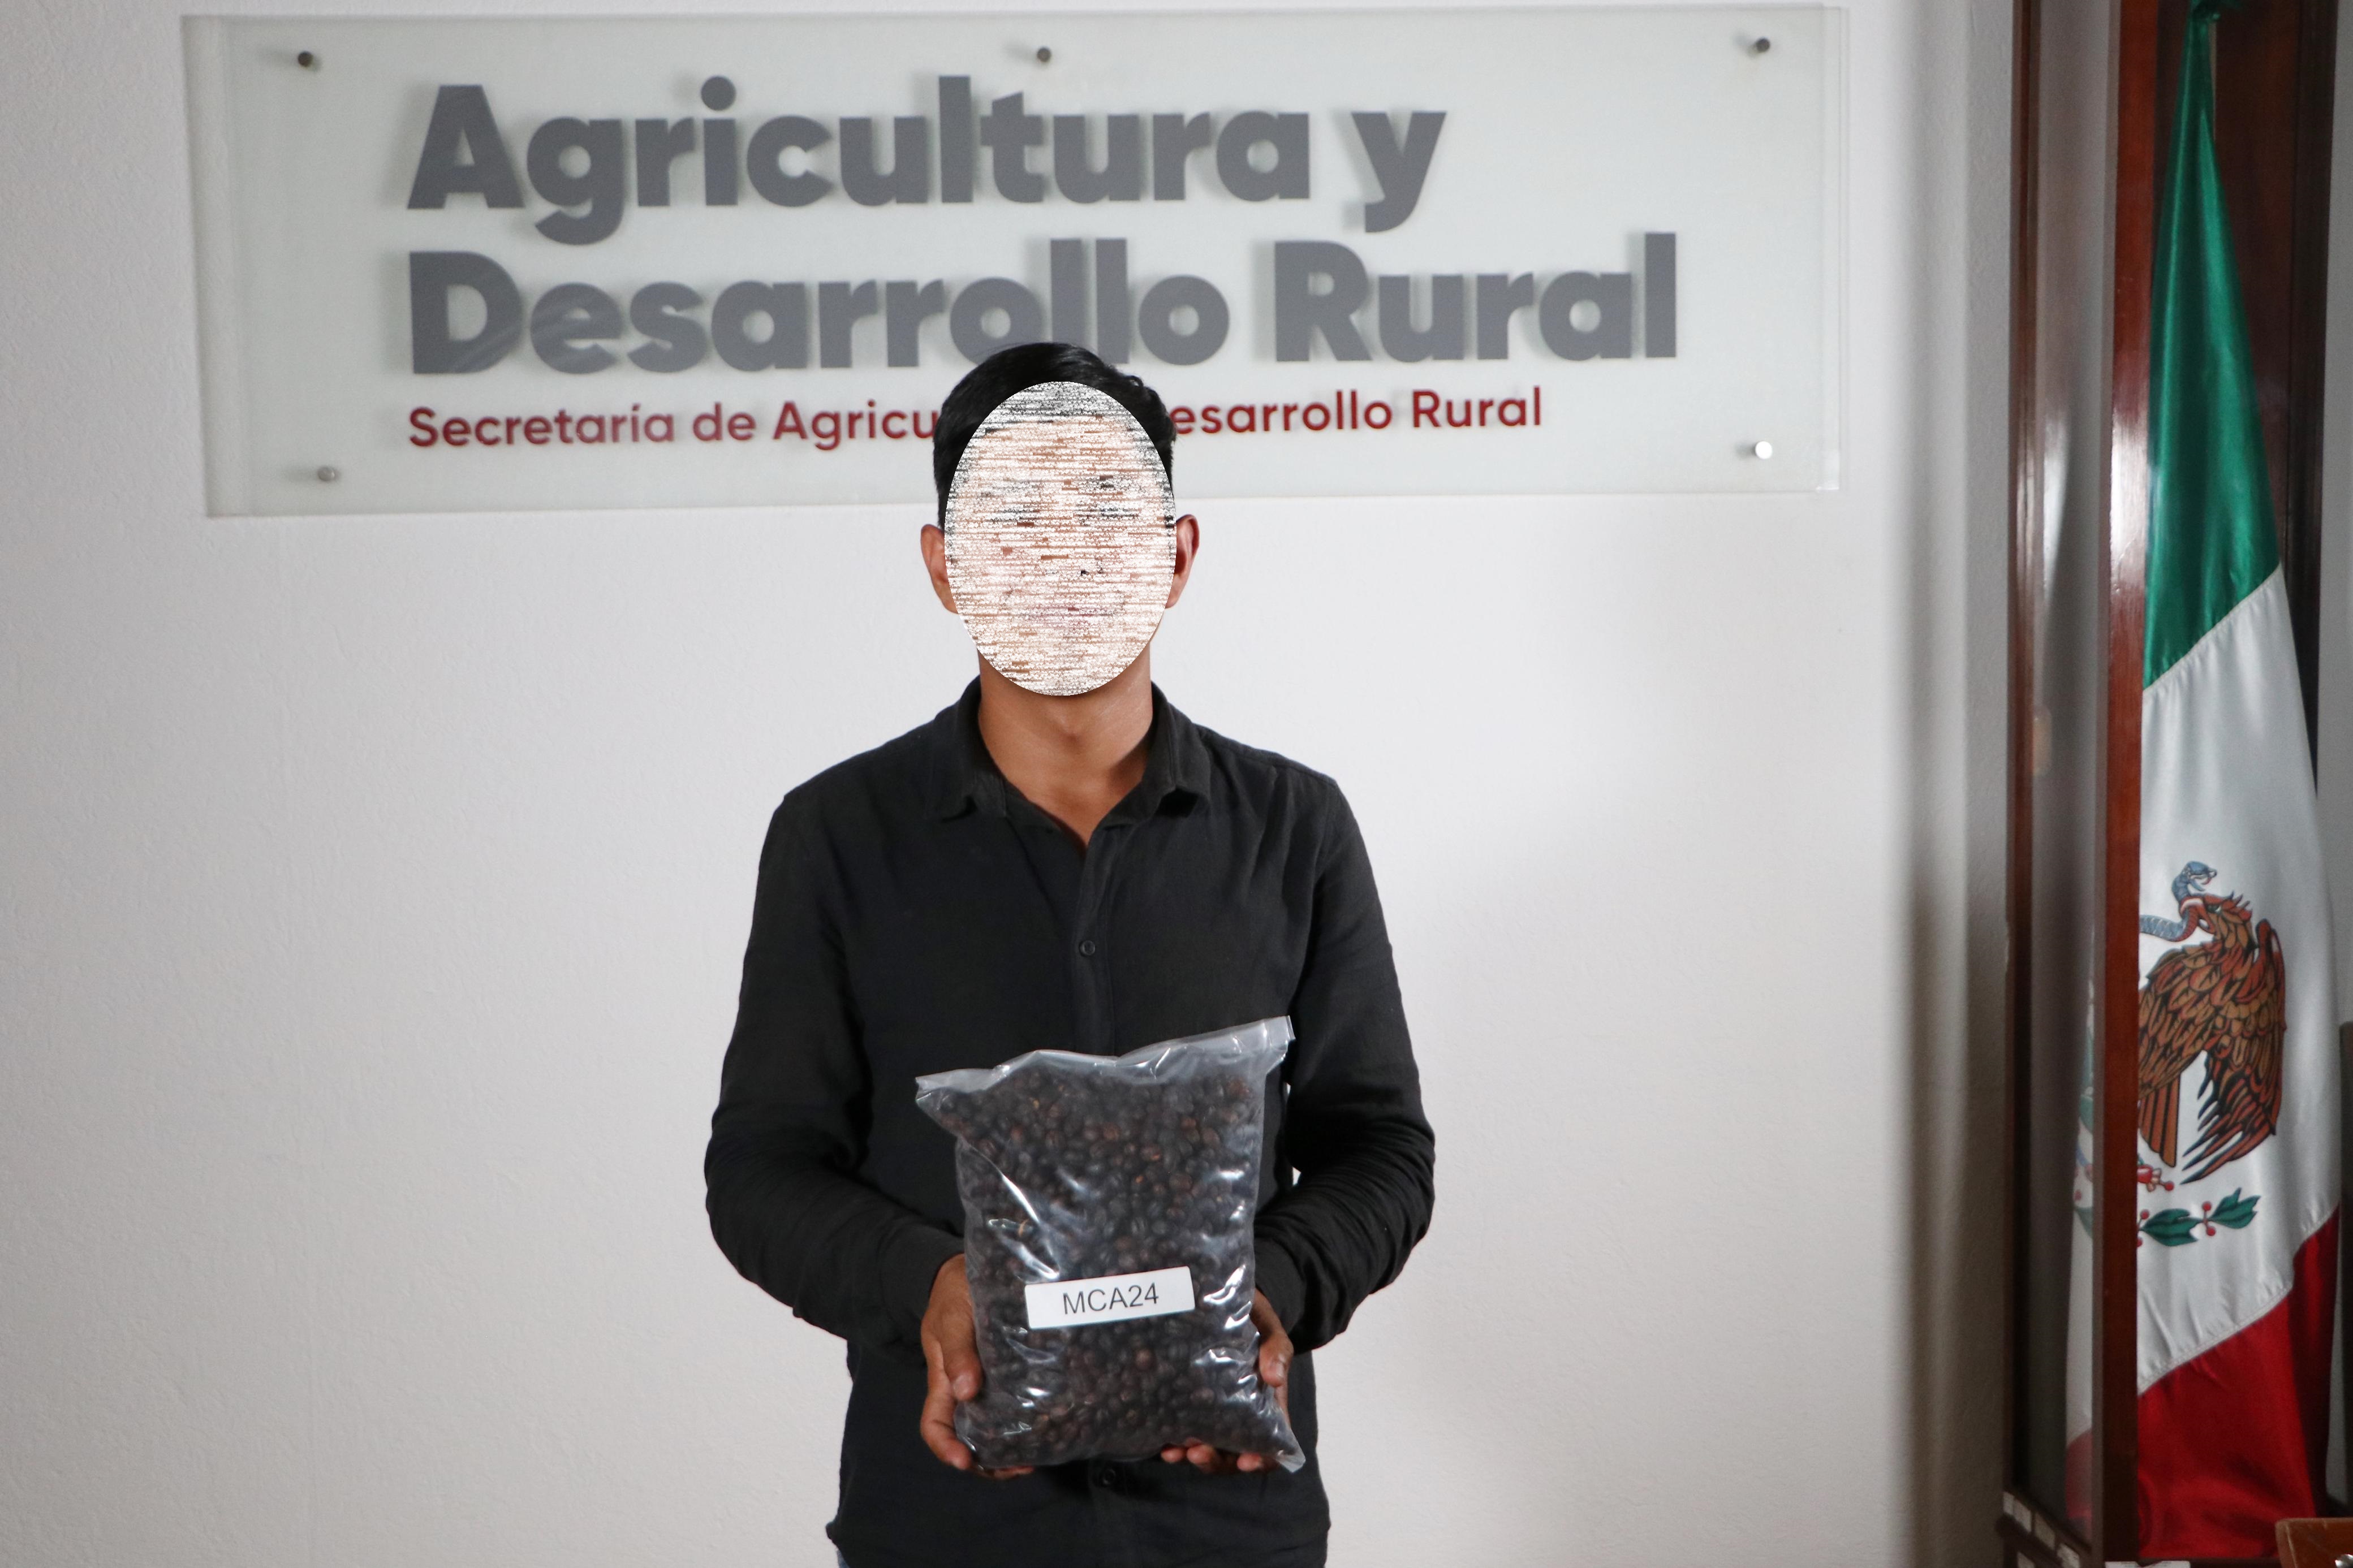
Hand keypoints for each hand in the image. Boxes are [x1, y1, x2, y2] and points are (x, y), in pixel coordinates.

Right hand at [919, 1256, 1032, 1478]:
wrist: (966, 1274)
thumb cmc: (953, 1295)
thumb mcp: (951, 1318)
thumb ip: (957, 1351)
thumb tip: (966, 1390)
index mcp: (943, 1381)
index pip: (935, 1426)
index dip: (946, 1448)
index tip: (965, 1461)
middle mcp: (964, 1390)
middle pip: (968, 1439)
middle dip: (988, 1462)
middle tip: (1019, 1468)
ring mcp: (985, 1384)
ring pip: (992, 1429)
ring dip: (1008, 1450)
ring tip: (1034, 1459)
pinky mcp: (1006, 1374)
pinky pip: (1011, 1407)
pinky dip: (1024, 1424)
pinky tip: (1045, 1426)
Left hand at [1159, 1288, 1293, 1473]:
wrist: (1228, 1305)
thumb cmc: (1255, 1321)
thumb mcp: (1270, 1330)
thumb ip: (1276, 1350)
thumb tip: (1275, 1378)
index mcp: (1268, 1405)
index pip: (1271, 1444)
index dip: (1262, 1459)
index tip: (1247, 1461)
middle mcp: (1242, 1416)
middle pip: (1234, 1455)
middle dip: (1217, 1461)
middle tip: (1198, 1453)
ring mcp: (1216, 1414)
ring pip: (1209, 1449)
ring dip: (1193, 1456)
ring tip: (1176, 1452)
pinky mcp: (1192, 1406)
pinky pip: (1185, 1433)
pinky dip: (1175, 1445)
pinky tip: (1163, 1445)